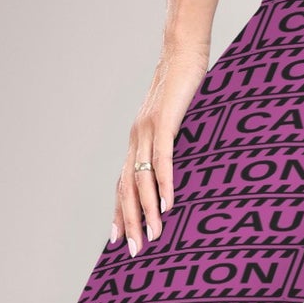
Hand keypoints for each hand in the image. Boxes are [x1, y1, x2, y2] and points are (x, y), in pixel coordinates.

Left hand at [112, 41, 210, 255]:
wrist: (183, 51)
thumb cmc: (184, 87)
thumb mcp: (177, 123)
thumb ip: (174, 145)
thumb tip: (182, 170)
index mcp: (137, 142)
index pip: (123, 184)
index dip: (119, 213)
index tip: (119, 239)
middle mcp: (136, 138)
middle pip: (127, 188)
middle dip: (130, 222)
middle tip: (135, 251)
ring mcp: (147, 130)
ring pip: (142, 179)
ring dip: (148, 210)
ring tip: (156, 235)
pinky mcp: (164, 121)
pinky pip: (161, 159)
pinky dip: (164, 183)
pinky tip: (168, 204)